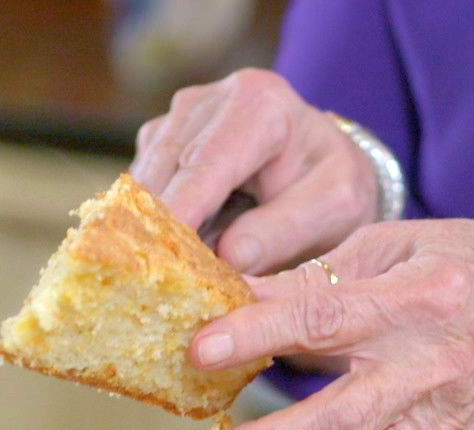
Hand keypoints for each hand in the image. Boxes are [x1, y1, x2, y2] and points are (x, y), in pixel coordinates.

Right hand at [130, 68, 380, 273]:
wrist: (321, 167)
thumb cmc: (332, 186)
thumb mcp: (333, 208)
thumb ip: (285, 229)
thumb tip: (230, 257)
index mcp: (259, 103)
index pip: (206, 163)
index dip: (179, 210)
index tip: (160, 256)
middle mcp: (209, 101)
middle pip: (166, 169)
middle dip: (157, 226)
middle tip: (153, 284)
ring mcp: (177, 118)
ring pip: (144, 180)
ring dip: (149, 227)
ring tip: (161, 278)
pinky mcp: (159, 141)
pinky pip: (141, 188)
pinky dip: (148, 223)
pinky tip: (164, 258)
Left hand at [183, 220, 473, 429]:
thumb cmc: (472, 266)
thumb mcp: (398, 244)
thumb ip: (320, 275)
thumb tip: (233, 293)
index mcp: (410, 302)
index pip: (323, 320)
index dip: (258, 334)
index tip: (200, 350)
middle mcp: (425, 370)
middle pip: (338, 417)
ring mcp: (439, 422)